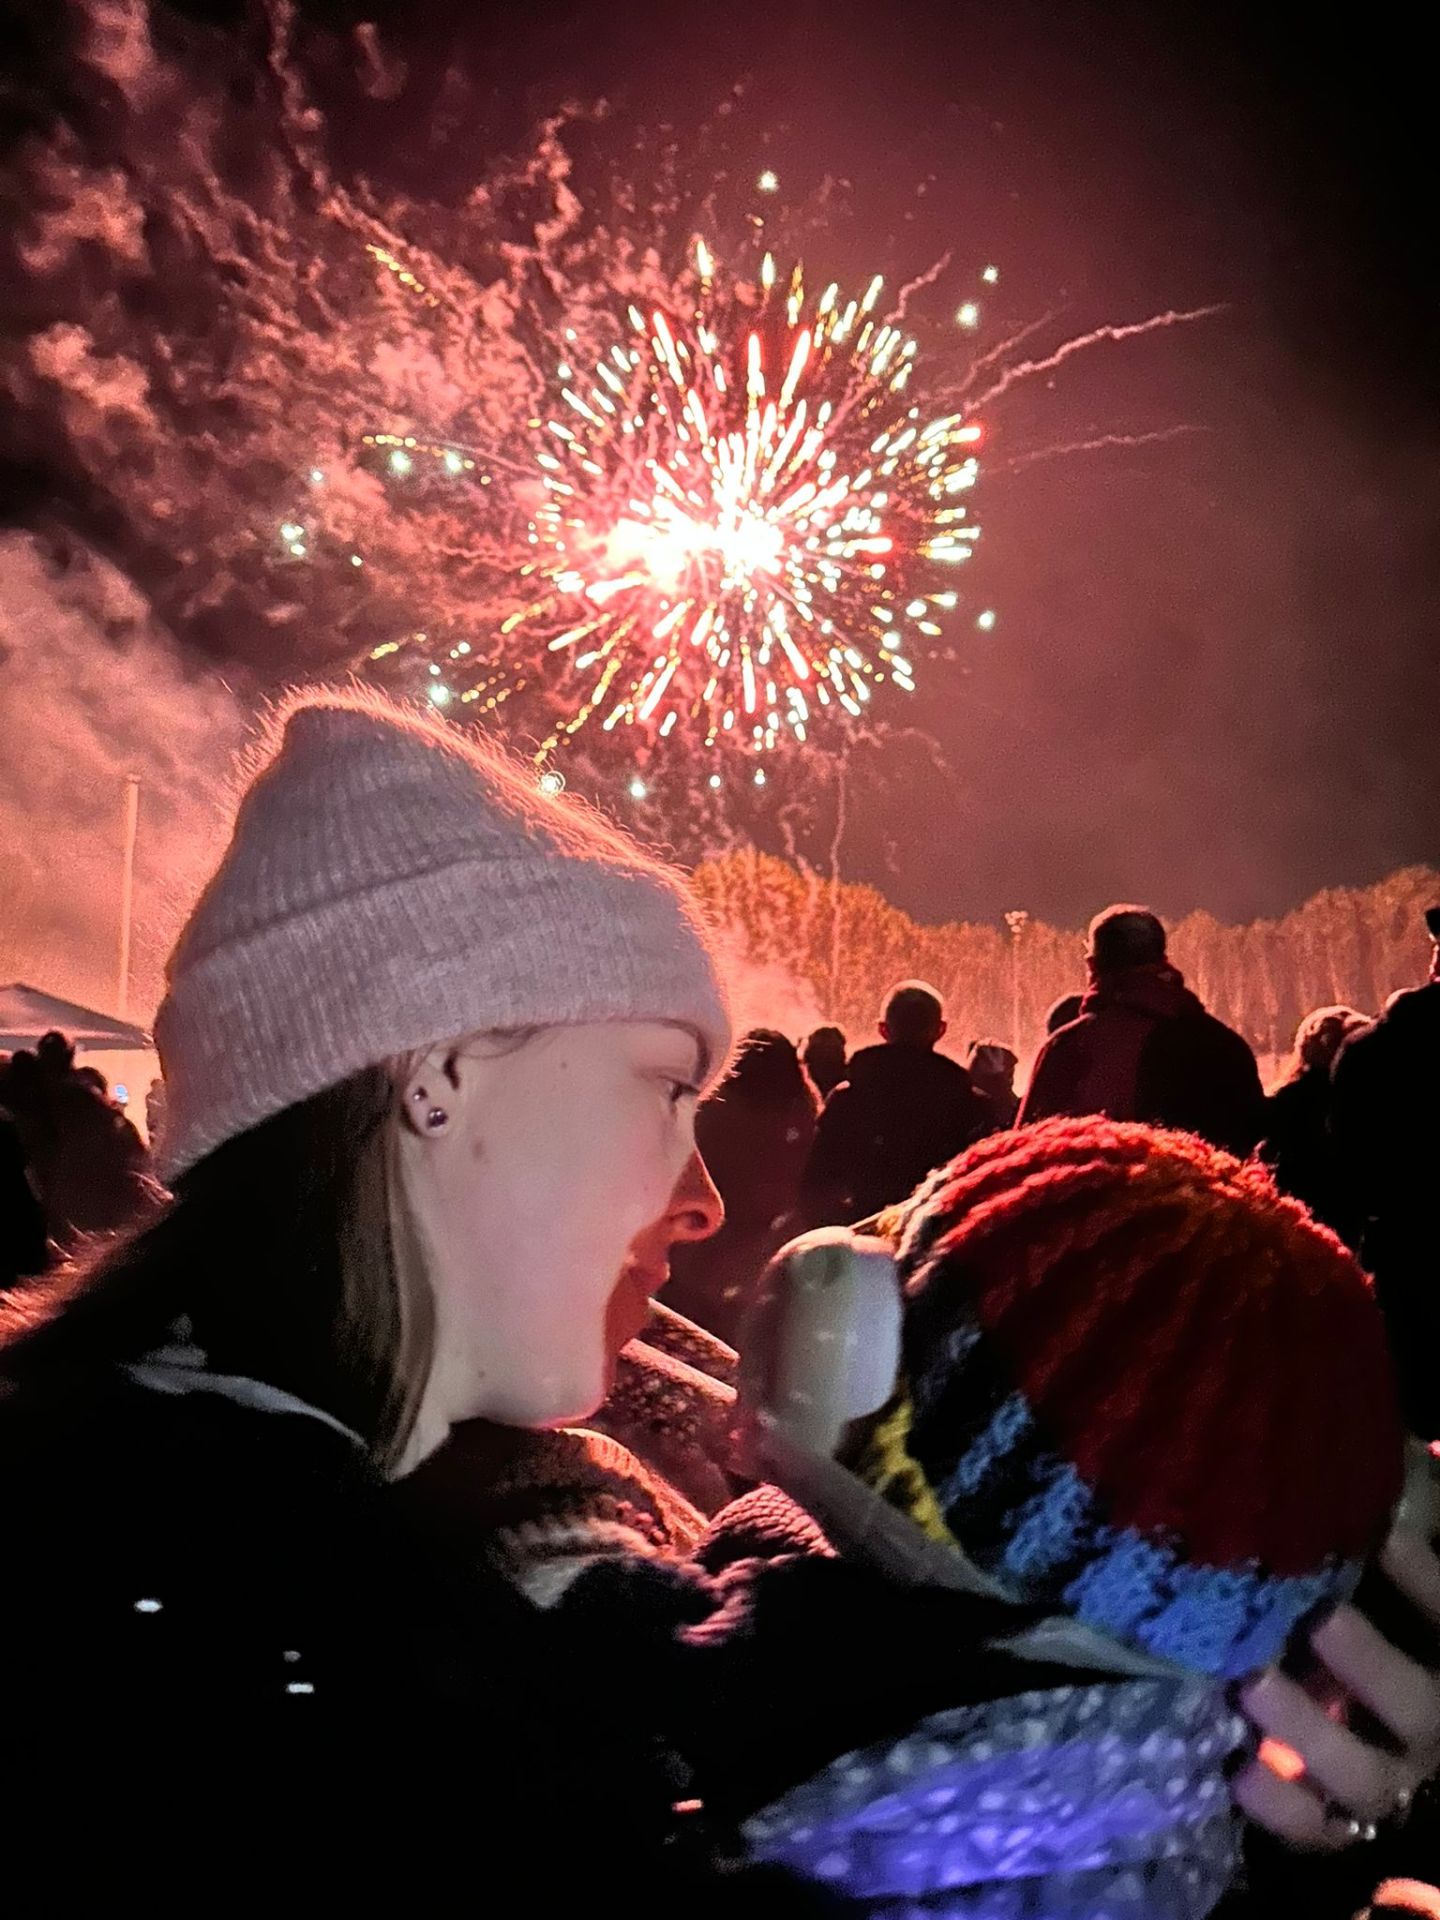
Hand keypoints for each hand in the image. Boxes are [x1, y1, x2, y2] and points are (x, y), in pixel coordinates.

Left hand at [1233, 1523, 1439, 1848]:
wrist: (1367, 1707)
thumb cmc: (1375, 1600)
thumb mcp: (1395, 1557)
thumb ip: (1403, 1516)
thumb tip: (1382, 1462)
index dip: (1422, 1579)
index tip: (1378, 1532)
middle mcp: (1430, 1720)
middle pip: (1418, 1705)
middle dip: (1366, 1662)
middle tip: (1315, 1616)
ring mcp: (1388, 1776)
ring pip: (1362, 1776)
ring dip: (1307, 1731)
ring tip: (1252, 1683)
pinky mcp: (1338, 1818)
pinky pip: (1317, 1831)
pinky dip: (1281, 1808)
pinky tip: (1241, 1769)